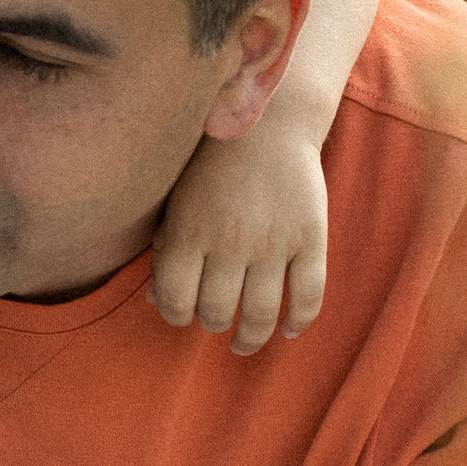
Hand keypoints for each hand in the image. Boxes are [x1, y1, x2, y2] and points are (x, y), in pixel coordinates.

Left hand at [149, 118, 329, 355]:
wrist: (267, 124)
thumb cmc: (210, 166)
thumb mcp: (176, 203)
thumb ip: (165, 250)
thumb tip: (155, 303)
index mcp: (188, 232)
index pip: (174, 300)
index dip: (174, 315)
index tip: (181, 314)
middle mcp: (229, 241)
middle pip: (217, 312)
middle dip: (212, 324)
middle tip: (216, 321)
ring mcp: (273, 242)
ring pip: (261, 313)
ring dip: (250, 336)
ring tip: (244, 341)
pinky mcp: (311, 238)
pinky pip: (308, 295)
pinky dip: (298, 322)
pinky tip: (287, 330)